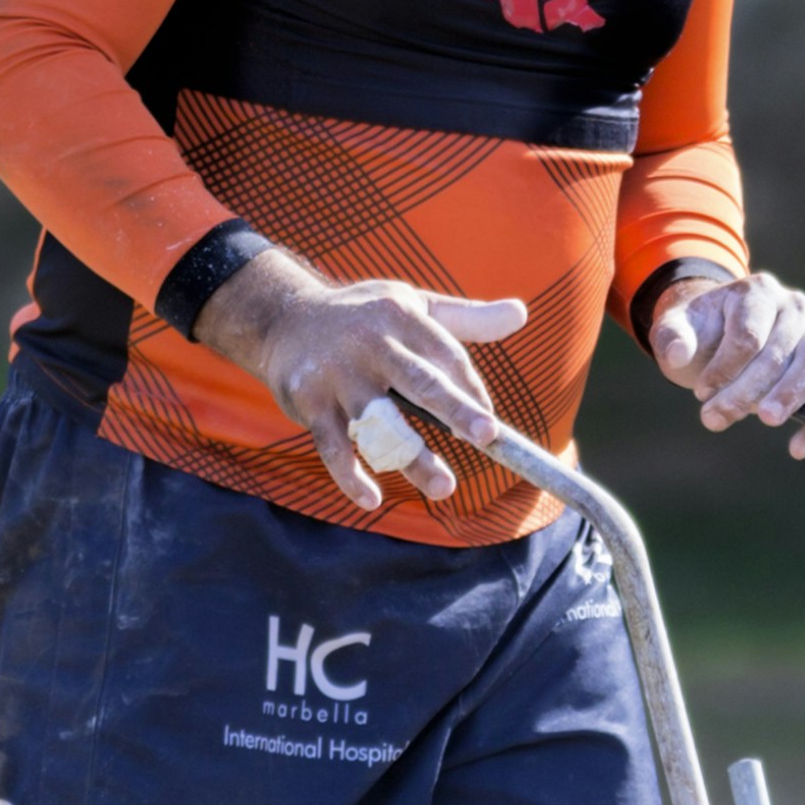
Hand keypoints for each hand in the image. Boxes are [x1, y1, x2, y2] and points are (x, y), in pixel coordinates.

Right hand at [197, 242, 531, 511]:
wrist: (283, 317)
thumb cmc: (363, 317)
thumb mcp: (413, 305)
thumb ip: (466, 318)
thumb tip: (521, 313)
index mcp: (401, 316)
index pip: (447, 357)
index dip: (472, 392)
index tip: (491, 427)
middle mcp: (370, 342)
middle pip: (420, 382)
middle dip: (455, 410)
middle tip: (488, 437)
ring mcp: (337, 374)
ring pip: (379, 423)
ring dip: (411, 457)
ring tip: (444, 486)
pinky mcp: (307, 400)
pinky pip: (332, 446)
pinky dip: (350, 476)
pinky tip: (373, 499)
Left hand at [644, 266, 804, 455]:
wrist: (718, 335)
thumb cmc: (699, 332)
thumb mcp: (675, 329)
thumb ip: (671, 337)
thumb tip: (676, 355)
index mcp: (757, 292)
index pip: (749, 335)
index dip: (725, 369)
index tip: (701, 392)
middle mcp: (793, 307)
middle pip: (778, 352)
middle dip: (745, 392)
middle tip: (713, 419)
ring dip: (790, 396)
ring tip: (766, 419)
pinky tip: (797, 448)